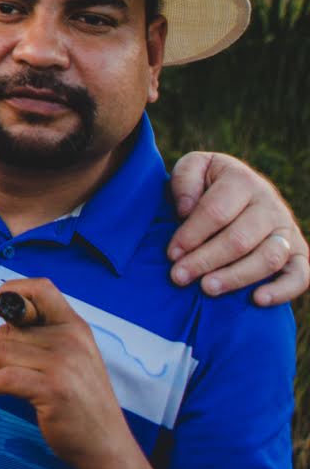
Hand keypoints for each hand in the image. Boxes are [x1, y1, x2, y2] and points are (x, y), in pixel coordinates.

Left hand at [0, 279, 138, 468]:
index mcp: (76, 328)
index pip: (42, 289)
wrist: (106, 447)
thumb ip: (44, 339)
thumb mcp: (72, 361)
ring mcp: (64, 364)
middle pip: (9, 327)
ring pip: (1, 352)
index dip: (13, 290)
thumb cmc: (81, 405)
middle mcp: (71, 340)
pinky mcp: (54, 389)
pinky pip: (4, 377)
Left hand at [167, 152, 306, 304]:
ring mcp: (287, 229)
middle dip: (205, 260)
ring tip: (207, 288)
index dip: (191, 235)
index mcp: (242, 180)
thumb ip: (185, 181)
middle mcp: (270, 205)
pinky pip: (301, 276)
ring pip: (268, 258)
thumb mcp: (193, 168)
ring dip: (236, 277)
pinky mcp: (299, 252)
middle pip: (239, 239)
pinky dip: (283, 291)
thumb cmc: (207, 183)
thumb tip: (186, 210)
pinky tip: (257, 300)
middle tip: (179, 277)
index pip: (215, 212)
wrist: (240, 189)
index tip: (171, 253)